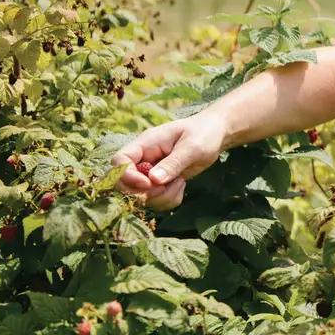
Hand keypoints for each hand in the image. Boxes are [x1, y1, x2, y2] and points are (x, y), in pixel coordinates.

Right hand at [112, 112, 228, 210]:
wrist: (215, 135)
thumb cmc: (203, 133)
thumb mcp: (192, 146)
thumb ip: (173, 162)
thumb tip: (153, 180)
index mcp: (145, 144)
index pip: (119, 161)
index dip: (127, 176)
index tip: (149, 183)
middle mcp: (143, 159)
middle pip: (124, 184)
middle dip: (145, 193)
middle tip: (166, 187)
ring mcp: (150, 172)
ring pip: (142, 196)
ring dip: (161, 197)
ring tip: (180, 182)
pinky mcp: (161, 183)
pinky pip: (157, 201)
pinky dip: (169, 200)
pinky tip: (182, 186)